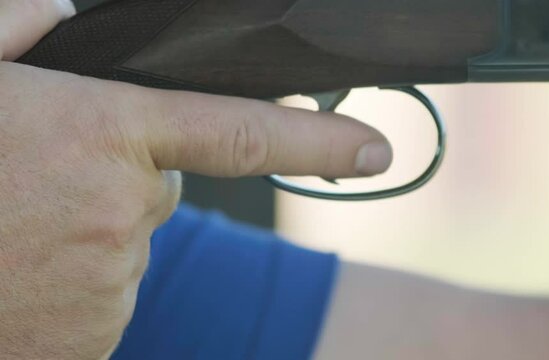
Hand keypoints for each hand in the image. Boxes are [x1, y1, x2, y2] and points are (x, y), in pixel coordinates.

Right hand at [0, 1, 391, 358]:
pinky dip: (76, 277)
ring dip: (91, 229)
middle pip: (163, 186)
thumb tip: (65, 16)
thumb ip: (17, 30)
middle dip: (125, 177)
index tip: (377, 152)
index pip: (245, 135)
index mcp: (100, 136)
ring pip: (130, 241)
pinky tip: (23, 267)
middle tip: (45, 178)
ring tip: (18, 226)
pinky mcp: (86, 338)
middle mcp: (118, 212)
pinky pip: (104, 293)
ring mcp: (104, 284)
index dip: (321, 145)